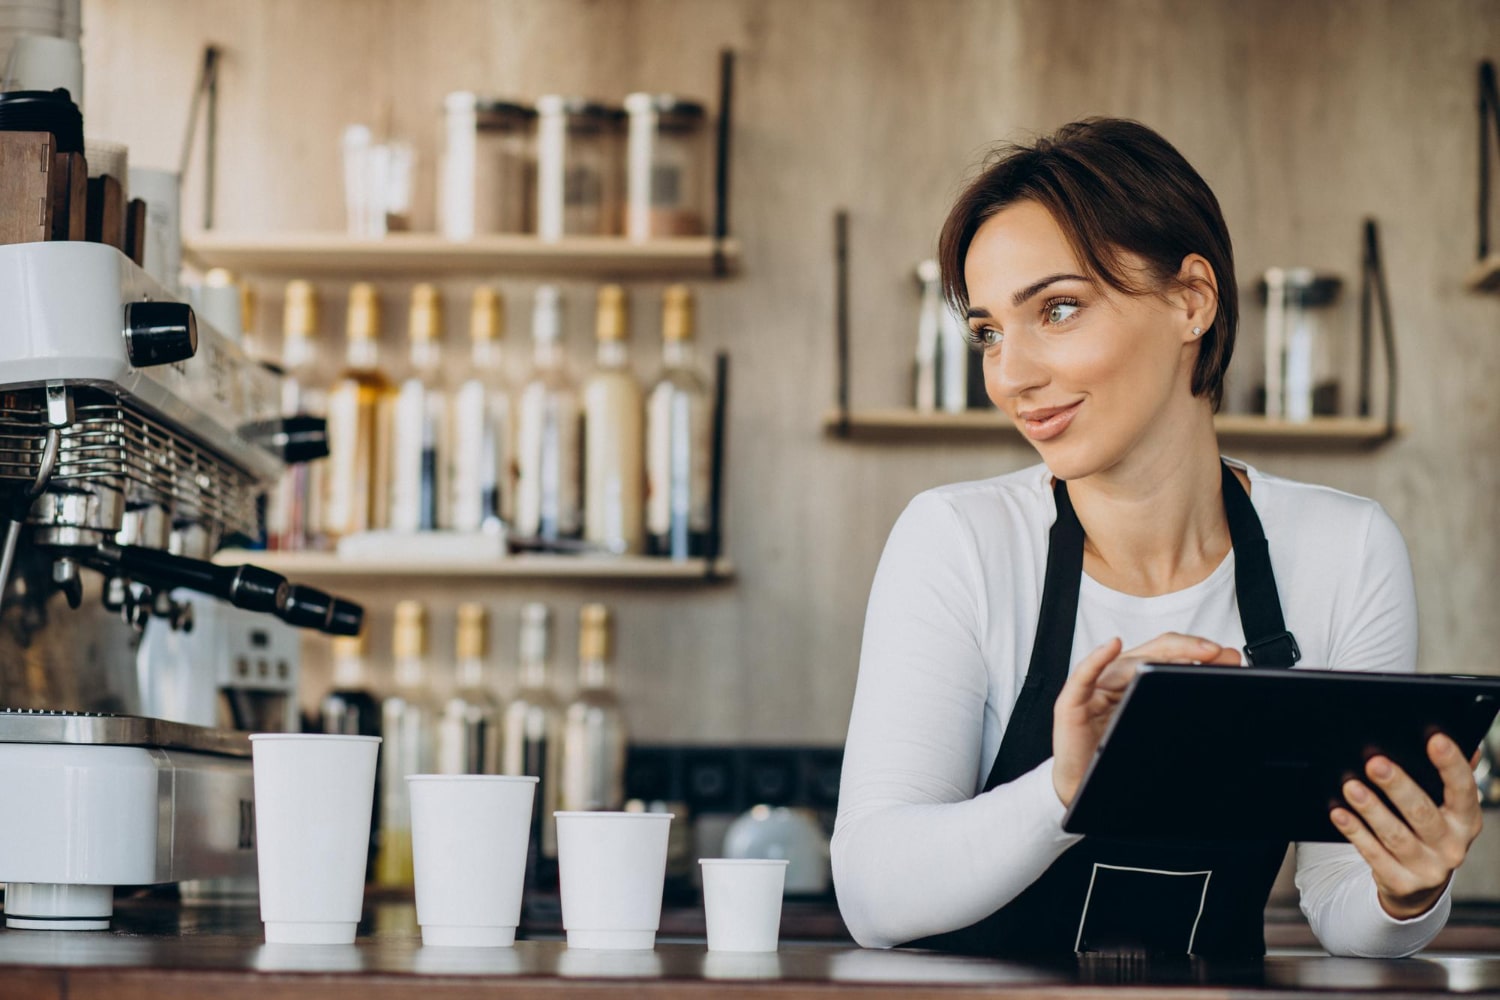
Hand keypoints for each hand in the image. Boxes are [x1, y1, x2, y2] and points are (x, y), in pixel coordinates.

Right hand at [1052, 633, 1240, 806]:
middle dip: (1187, 650)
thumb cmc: (1113, 761)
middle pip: (1149, 654)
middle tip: (1216, 652)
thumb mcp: (1157, 731)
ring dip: (1156, 655)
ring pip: (1124, 663)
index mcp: (1134, 685)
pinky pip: (1083, 677)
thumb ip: (1180, 707)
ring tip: (1187, 653)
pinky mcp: (1071, 704)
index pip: (1165, 658)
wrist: (1083, 793)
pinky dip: (1097, 659)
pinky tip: (1112, 646)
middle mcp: (1114, 682)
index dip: (1196, 653)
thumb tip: (1215, 688)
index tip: (1226, 657)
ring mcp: (1093, 691)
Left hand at [1331, 733, 1482, 918]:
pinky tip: (1339, 814)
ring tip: (1351, 787)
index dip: (1451, 765)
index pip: (1464, 789)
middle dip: (1398, 786)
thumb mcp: (1447, 809)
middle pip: (1423, 813)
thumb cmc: (1430, 832)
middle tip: (1374, 763)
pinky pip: (1373, 855)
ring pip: (1395, 835)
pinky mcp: (1401, 883)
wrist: (1419, 887)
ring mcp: (1428, 868)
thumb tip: (1468, 744)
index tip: (1435, 739)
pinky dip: (1355, 833)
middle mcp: (1452, 846)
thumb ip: (1454, 778)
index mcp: (1466, 821)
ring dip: (1371, 809)